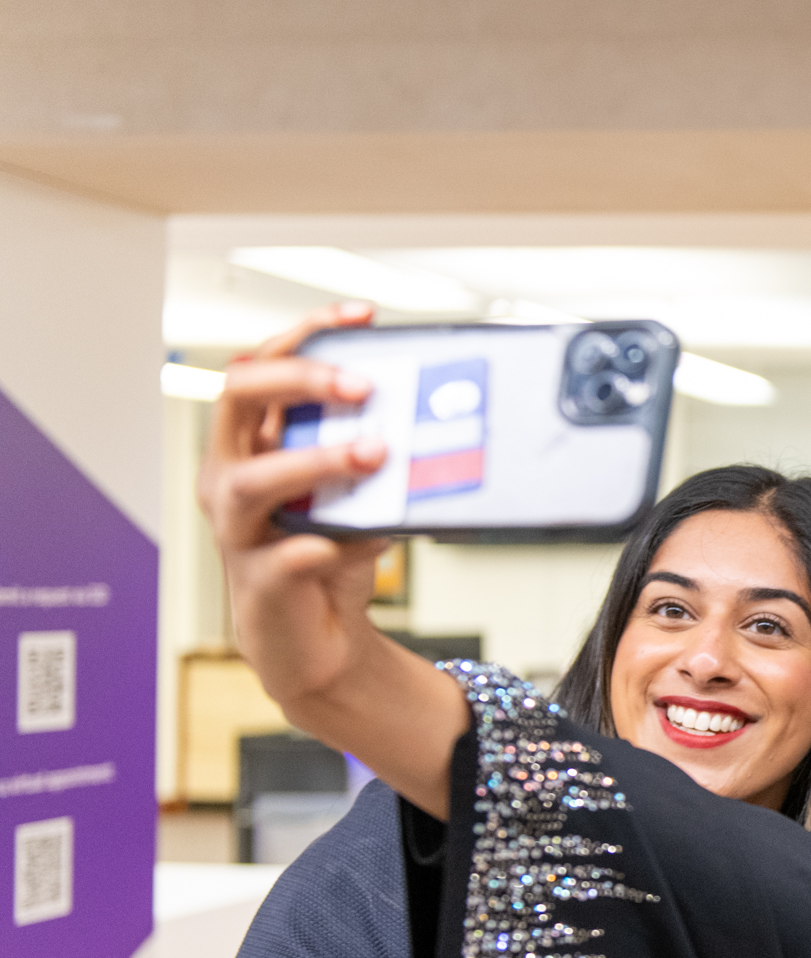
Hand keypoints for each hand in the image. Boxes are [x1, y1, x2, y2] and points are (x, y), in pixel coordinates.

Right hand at [197, 301, 384, 706]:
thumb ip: (379, 452)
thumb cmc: (332, 556)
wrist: (319, 641)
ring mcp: (239, 531)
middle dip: (301, 379)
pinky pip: (284, 557)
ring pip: (249, 480)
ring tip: (372, 454)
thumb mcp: (359, 493)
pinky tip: (357, 539)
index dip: (305, 332)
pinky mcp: (260, 583)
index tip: (359, 315)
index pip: (262, 366)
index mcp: (252, 444)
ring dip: (315, 460)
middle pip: (237, 399)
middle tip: (363, 385)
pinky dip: (322, 546)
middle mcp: (232, 477)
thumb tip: (433, 412)